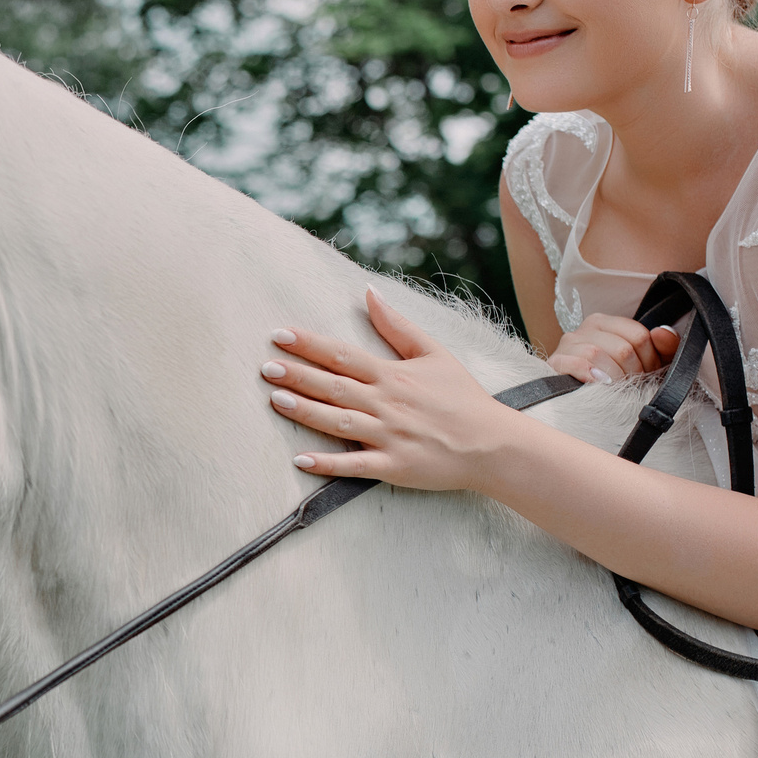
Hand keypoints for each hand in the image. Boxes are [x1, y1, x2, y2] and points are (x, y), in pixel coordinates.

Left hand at [261, 290, 513, 491]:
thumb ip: (397, 325)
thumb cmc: (462, 398)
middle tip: (265, 366)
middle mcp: (387, 404)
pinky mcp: (394, 466)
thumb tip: (368, 292)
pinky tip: (301, 459)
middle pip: (335, 387)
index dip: (310, 345)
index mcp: (393, 376)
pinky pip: (355, 466)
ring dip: (306, 412)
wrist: (492, 444)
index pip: (343, 355)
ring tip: (275, 400)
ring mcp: (389, 436)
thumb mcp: (433, 353)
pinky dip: (328, 464)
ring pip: (339, 423)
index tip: (280, 335)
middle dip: (298, 375)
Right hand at [546, 312, 679, 383]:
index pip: (640, 336)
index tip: (645, 375)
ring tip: (614, 389)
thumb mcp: (647, 362)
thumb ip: (665, 347)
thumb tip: (662, 332)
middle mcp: (587, 327)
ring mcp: (569, 343)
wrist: (578, 407)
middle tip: (630, 386)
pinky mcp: (556, 361)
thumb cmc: (616, 380)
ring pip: (598, 353)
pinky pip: (577, 363)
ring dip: (613, 378)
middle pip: (623, 348)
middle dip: (632, 373)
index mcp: (610, 322)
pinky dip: (590, 375)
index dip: (649, 361)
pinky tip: (597, 386)